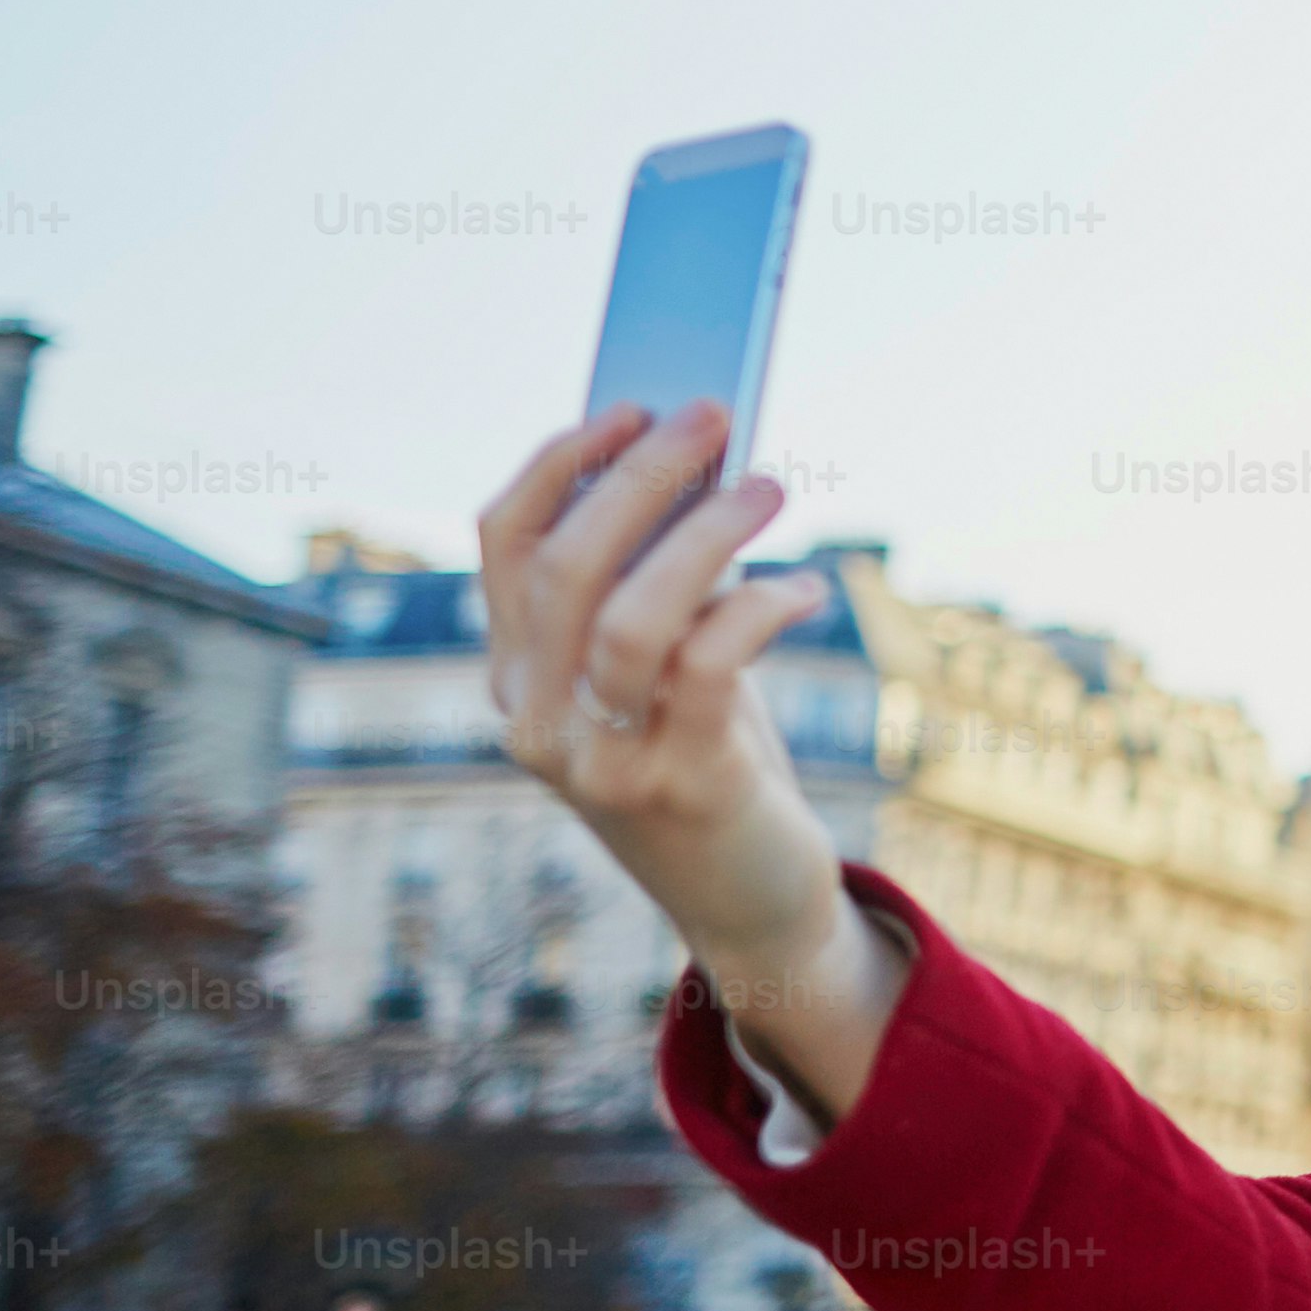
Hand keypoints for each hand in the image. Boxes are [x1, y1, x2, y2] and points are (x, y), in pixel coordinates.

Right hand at [474, 402, 889, 1108]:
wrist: (748, 903)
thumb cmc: (709, 756)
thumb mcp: (660, 669)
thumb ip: (654, 587)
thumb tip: (699, 463)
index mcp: (516, 678)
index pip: (504, 546)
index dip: (557, 464)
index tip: (625, 407)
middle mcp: (537, 719)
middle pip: (567, 566)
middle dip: (640, 476)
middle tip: (711, 416)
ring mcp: (601, 759)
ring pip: (631, 616)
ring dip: (706, 533)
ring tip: (769, 486)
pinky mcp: (681, 785)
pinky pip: (710, 666)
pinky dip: (760, 606)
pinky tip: (806, 587)